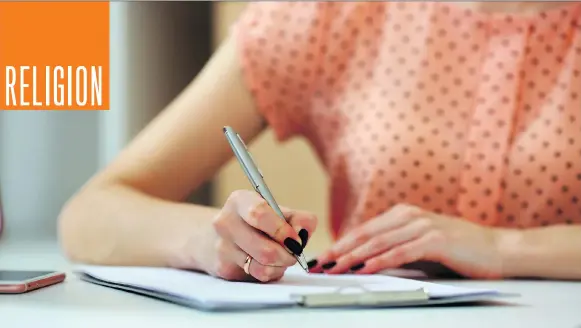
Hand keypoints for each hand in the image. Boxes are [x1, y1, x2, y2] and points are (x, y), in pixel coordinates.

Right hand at [193, 190, 316, 281]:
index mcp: (239, 201)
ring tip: (282, 257)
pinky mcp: (223, 269)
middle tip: (295, 252)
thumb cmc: (256, 223)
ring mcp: (222, 247)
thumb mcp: (277, 212)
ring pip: (262, 266)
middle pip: (264, 249)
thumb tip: (303, 232)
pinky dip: (271, 272)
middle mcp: (225, 223)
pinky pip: (258, 276)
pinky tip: (269, 264)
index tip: (296, 239)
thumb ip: (299, 218)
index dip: (282, 230)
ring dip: (281, 265)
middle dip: (287, 254)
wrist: (220, 238)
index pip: (259, 214)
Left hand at [309, 204, 502, 278]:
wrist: (498, 250)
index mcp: (403, 214)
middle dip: (340, 250)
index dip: (341, 244)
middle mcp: (410, 216)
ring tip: (335, 268)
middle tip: (320, 264)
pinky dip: (381, 261)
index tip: (322, 257)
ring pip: (379, 242)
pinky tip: (365, 269)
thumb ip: (394, 248)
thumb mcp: (420, 247)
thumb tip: (363, 261)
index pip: (364, 230)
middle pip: (366, 235)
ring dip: (354, 256)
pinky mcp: (436, 240)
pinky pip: (401, 252)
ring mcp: (423, 226)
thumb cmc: (457, 251)